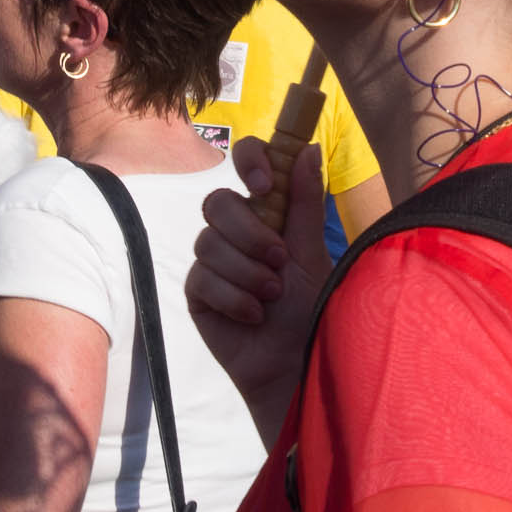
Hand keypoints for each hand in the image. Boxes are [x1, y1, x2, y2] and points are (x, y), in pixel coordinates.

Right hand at [186, 134, 331, 439]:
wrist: (298, 363)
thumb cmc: (312, 307)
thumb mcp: (312, 252)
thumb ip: (304, 202)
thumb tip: (305, 148)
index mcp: (268, 212)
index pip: (247, 162)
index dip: (249, 161)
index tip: (263, 184)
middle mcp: (237, 231)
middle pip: (218, 202)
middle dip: (250, 233)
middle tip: (279, 261)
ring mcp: (214, 262)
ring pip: (208, 242)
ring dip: (247, 271)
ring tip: (273, 296)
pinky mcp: (199, 293)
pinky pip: (202, 278)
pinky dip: (234, 297)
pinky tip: (254, 316)